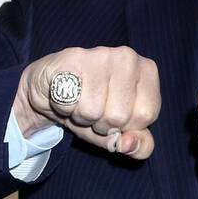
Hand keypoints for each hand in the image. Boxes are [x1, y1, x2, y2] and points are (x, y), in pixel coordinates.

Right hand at [14, 46, 159, 159]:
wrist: (50, 88)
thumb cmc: (92, 107)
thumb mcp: (121, 131)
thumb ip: (139, 145)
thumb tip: (128, 144)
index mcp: (147, 70)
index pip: (146, 115)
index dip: (127, 126)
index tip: (116, 114)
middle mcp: (127, 57)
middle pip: (119, 116)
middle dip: (102, 124)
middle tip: (93, 109)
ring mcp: (100, 54)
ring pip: (93, 111)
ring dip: (82, 117)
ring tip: (79, 102)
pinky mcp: (72, 58)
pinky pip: (71, 103)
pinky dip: (65, 109)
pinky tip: (65, 95)